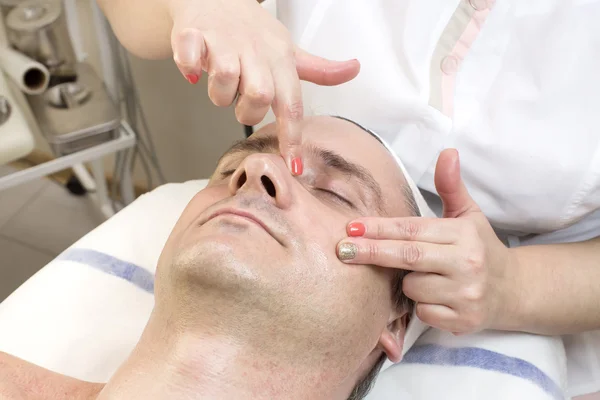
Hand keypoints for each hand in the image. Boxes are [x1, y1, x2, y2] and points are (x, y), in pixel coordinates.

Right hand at [169, 0, 360, 171]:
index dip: (292, 136)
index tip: (292, 165)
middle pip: (259, 94)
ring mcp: (224, 42)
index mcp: (280, 59)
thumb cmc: (253, 31)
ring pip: (224, 79)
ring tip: (219, 85)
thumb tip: (354, 69)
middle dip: (248, 112)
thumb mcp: (288, 50)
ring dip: (218, 94)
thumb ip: (318, 69)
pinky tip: (192, 70)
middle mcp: (255, 51)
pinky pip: (190, 57)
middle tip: (241, 105)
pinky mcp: (194, 35)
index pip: (292, 103)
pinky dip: (188, 67)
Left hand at [336, 149, 518, 333]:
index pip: (413, 229)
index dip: (379, 228)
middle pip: (407, 257)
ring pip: (412, 288)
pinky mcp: (464, 320)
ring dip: (405, 283)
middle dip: (371, 252)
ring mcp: (466, 294)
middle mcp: (467, 263)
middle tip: (342, 250)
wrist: (514, 290)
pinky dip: (421, 306)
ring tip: (423, 276)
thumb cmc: (480, 248)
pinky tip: (435, 298)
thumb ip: (451, 186)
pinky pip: (423, 312)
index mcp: (463, 234)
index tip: (351, 227)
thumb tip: (447, 152)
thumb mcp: (468, 215)